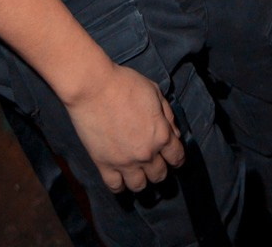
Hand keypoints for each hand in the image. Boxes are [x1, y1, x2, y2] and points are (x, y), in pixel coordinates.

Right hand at [64, 60, 184, 192]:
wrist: (94, 87)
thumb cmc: (125, 84)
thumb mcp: (154, 92)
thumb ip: (168, 114)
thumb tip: (174, 134)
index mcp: (161, 134)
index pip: (177, 157)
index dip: (177, 158)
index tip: (173, 157)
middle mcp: (146, 153)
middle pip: (159, 175)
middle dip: (159, 169)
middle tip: (153, 162)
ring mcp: (125, 162)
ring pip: (139, 186)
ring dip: (141, 180)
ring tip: (137, 171)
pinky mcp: (104, 165)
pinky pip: (115, 187)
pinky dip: (119, 186)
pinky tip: (120, 177)